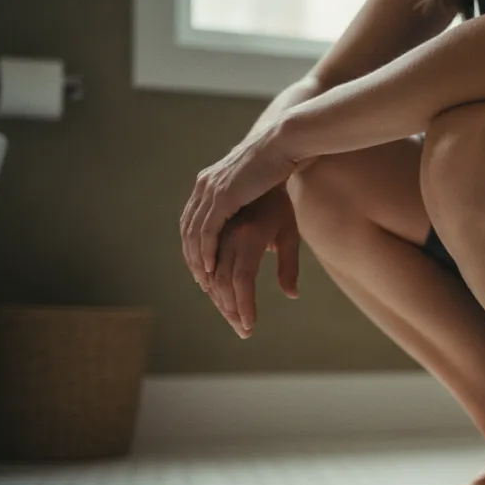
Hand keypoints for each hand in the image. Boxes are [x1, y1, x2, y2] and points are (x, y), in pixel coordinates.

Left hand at [180, 121, 299, 287]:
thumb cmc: (278, 163)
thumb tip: (254, 211)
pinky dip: (206, 251)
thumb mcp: (255, 186)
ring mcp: (210, 190)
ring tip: (204, 281)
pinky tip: (210, 267)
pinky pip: (207, 231)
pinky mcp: (221, 196)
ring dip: (197, 260)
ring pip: (194, 233)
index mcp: (209, 182)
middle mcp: (204, 185)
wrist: (284, 145)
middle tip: (200, 280)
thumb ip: (246, 199)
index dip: (194, 245)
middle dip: (192, 257)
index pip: (192, 219)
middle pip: (188, 228)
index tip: (202, 266)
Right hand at [204, 186, 300, 338]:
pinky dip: (197, 263)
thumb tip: (291, 295)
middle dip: (228, 306)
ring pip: (202, 261)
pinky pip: (193, 242)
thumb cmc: (282, 202)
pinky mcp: (202, 209)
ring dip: (210, 289)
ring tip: (223, 308)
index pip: (242, 279)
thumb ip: (288, 265)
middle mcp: (229, 228)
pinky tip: (204, 279)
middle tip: (239, 327)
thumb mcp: (290, 233)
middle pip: (220, 277)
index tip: (249, 326)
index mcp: (252, 235)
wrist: (266, 157)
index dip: (243, 305)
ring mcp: (213, 216)